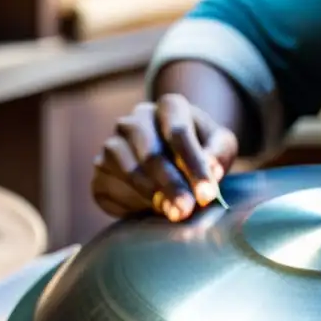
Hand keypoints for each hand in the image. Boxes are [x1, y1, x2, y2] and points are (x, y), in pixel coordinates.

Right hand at [90, 94, 238, 221]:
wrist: (174, 158)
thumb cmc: (203, 149)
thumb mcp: (221, 146)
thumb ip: (217, 154)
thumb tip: (210, 170)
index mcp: (169, 106)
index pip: (178, 133)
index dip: (193, 166)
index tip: (207, 195)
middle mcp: (135, 120)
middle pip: (150, 154)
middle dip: (170, 185)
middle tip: (186, 210)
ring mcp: (113, 143)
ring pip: (127, 171)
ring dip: (151, 196)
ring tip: (172, 214)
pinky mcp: (99, 170)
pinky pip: (108, 188)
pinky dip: (130, 203)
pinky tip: (150, 211)